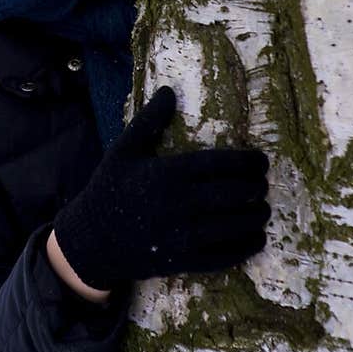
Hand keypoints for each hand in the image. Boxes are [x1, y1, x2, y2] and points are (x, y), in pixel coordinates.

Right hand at [53, 86, 268, 290]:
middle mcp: (178, 203)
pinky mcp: (182, 261)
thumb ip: (149, 121)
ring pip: (233, 225)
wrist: (90, 239)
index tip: (261, 161)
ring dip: (255, 217)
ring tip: (262, 210)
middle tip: (263, 185)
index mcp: (167, 173)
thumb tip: (168, 90)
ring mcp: (181, 235)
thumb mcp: (123, 151)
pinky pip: (223, 256)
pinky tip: (256, 239)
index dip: (247, 162)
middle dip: (256, 189)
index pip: (220, 164)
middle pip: (233, 194)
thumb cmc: (108, 189)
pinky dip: (245, 247)